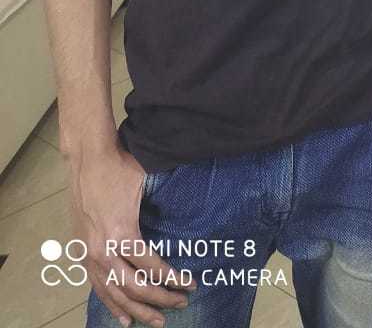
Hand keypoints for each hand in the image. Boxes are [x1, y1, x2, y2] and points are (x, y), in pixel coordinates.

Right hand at [69, 144, 195, 326]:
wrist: (88, 159)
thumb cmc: (120, 168)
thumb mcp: (146, 185)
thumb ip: (160, 207)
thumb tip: (186, 213)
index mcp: (123, 234)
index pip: (152, 267)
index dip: (172, 279)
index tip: (190, 285)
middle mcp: (105, 250)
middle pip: (135, 287)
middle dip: (160, 298)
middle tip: (180, 304)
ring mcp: (91, 255)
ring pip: (115, 293)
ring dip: (137, 309)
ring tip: (156, 320)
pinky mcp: (83, 253)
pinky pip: (98, 286)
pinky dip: (111, 304)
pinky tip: (123, 318)